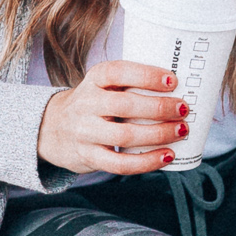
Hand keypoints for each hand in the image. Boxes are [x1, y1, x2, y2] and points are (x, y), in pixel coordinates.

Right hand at [37, 59, 188, 174]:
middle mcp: (86, 104)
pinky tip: (167, 156)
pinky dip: (147, 162)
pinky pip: (120, 164)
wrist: (52, 129)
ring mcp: (85, 132)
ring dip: (158, 134)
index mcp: (94, 79)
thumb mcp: (103, 86)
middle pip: (125, 105)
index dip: (146, 75)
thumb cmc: (93, 104)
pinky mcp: (88, 157)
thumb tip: (179, 90)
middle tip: (183, 109)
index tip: (173, 80)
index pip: (118, 72)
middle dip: (159, 108)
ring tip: (181, 131)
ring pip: (125, 136)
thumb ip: (130, 85)